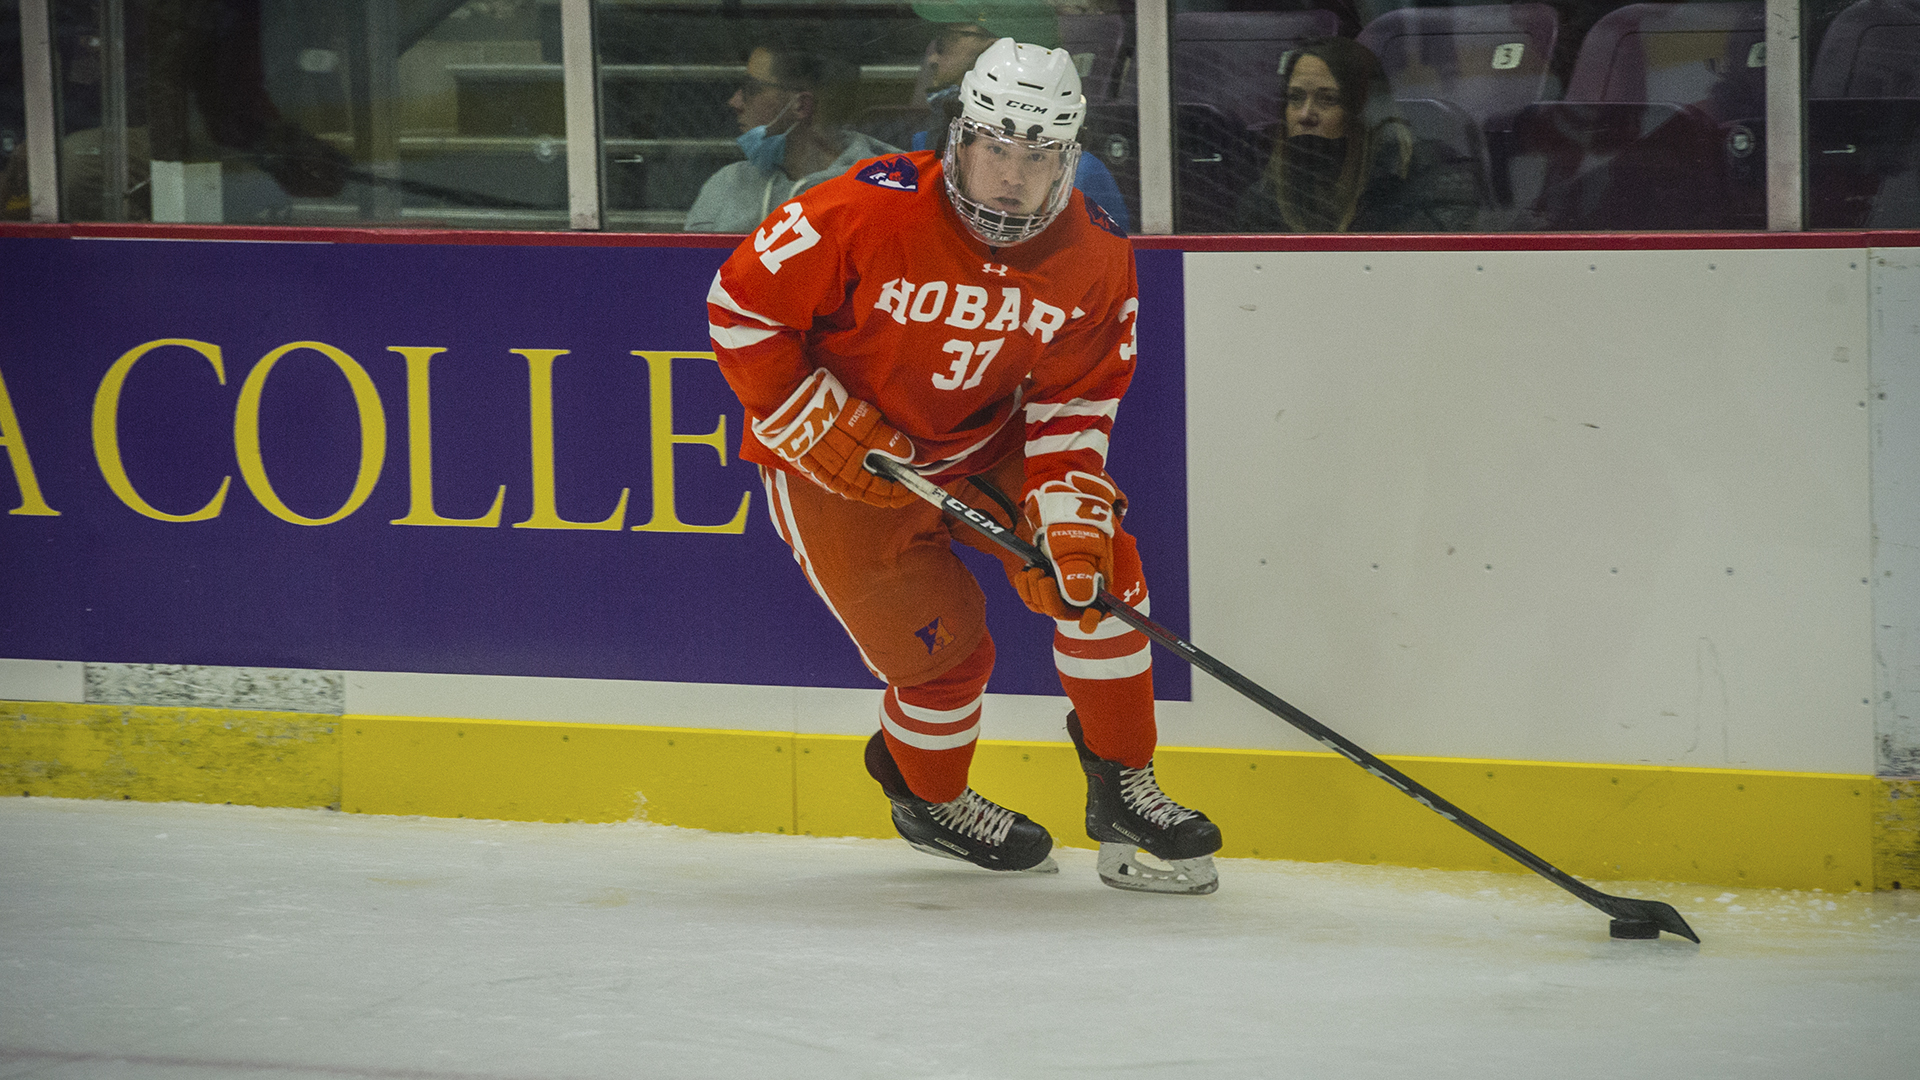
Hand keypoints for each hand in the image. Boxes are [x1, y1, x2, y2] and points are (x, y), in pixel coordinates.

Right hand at [753, 369, 916, 507]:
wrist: (791, 405)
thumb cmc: (831, 416)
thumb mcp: (867, 426)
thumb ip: (889, 443)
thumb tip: (908, 456)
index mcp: (852, 479)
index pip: (884, 495)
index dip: (903, 493)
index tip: (915, 487)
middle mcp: (837, 482)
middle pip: (868, 492)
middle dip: (887, 487)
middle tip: (902, 479)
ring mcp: (822, 473)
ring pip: (853, 483)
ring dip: (870, 479)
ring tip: (884, 470)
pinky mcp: (811, 462)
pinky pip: (838, 474)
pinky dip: (854, 471)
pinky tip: (861, 461)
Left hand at [1017, 471, 1117, 631]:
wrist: (1057, 487)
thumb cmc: (1071, 510)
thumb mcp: (1075, 537)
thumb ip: (1078, 568)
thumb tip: (1088, 590)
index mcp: (1095, 572)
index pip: (1097, 606)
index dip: (1093, 617)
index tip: (1088, 625)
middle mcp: (1079, 578)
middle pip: (1065, 608)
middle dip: (1050, 599)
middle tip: (1042, 577)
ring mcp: (1060, 576)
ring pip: (1045, 603)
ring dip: (1035, 592)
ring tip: (1032, 571)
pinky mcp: (1043, 571)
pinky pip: (1032, 593)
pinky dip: (1026, 587)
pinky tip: (1024, 573)